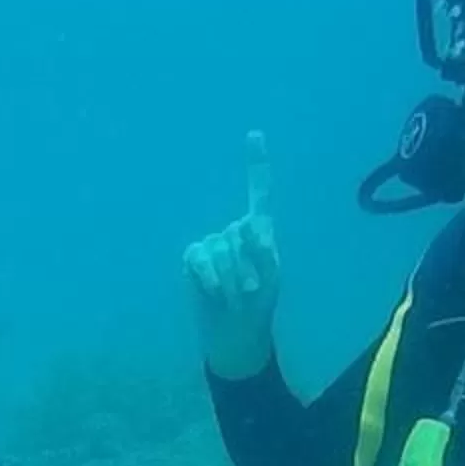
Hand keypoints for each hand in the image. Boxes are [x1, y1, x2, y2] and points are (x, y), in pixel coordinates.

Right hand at [180, 129, 281, 379]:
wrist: (234, 331)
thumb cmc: (258, 302)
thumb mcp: (271, 278)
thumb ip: (263, 250)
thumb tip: (244, 226)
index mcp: (259, 230)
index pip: (259, 192)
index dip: (256, 164)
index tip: (254, 134)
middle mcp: (234, 230)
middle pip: (240, 233)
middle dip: (247, 265)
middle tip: (250, 289)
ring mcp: (211, 243)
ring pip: (221, 249)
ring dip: (230, 277)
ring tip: (235, 295)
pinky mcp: (193, 257)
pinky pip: (199, 258)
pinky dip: (209, 277)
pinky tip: (214, 292)